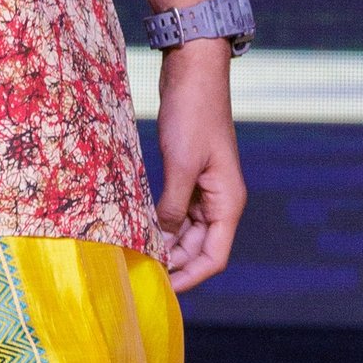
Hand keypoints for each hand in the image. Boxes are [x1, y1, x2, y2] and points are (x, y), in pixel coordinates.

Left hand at [153, 44, 244, 289]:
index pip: (214, 257)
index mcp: (228, 202)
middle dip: (174, 265)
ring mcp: (204, 190)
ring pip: (186, 233)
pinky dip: (160, 225)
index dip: (190, 278)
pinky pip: (176, 213)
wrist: (193, 71)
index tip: (163, 291)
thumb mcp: (181, 164)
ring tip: (135, 259)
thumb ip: (173, 207)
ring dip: (165, 247)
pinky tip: (138, 232)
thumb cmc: (193, 114)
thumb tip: (162, 242)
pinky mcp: (188, 177)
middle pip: (199, 249)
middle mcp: (220, 201)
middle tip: (139, 278)